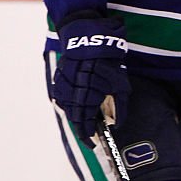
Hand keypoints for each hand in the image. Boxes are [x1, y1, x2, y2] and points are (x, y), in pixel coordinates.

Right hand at [52, 11, 129, 146]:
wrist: (90, 37)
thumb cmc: (108, 61)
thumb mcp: (121, 84)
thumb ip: (120, 107)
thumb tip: (116, 125)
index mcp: (87, 95)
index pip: (84, 123)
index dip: (88, 135)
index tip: (93, 143)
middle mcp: (72, 93)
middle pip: (75, 117)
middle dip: (83, 126)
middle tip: (91, 133)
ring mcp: (63, 86)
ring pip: (68, 108)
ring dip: (77, 115)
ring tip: (87, 118)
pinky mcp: (59, 78)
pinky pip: (63, 97)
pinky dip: (70, 103)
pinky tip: (78, 102)